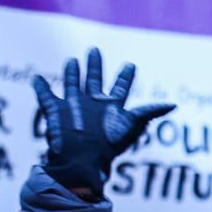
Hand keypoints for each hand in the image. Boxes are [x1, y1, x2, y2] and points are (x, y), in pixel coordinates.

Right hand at [31, 49, 175, 197]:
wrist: (82, 161)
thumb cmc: (107, 145)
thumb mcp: (131, 124)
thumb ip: (149, 112)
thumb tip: (174, 104)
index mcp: (112, 107)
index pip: (121, 87)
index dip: (125, 76)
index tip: (130, 65)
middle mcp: (93, 105)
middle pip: (95, 80)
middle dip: (95, 66)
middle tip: (94, 50)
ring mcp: (74, 107)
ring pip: (72, 85)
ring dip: (72, 73)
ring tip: (72, 60)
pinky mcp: (56, 112)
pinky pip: (47, 98)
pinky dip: (41, 88)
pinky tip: (37, 79)